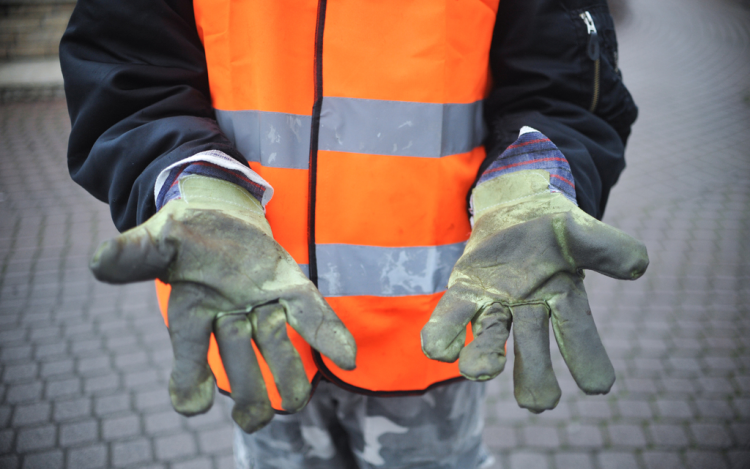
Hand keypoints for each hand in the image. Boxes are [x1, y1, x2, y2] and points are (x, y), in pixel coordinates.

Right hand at [90, 175, 355, 431]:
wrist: (218, 213)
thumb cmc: (183, 234)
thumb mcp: (155, 239)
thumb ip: (134, 255)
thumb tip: (98, 262)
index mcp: (190, 313)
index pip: (189, 353)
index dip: (189, 379)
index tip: (191, 402)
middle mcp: (228, 319)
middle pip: (238, 360)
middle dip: (247, 388)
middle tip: (255, 417)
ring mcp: (262, 306)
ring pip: (275, 346)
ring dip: (286, 373)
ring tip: (296, 399)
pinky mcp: (290, 289)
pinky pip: (311, 314)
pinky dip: (329, 336)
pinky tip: (346, 357)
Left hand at [421, 170, 647, 411]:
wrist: (514, 208)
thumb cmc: (552, 228)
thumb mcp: (580, 231)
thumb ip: (607, 247)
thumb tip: (639, 266)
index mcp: (563, 299)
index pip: (577, 332)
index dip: (587, 358)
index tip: (599, 387)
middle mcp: (527, 311)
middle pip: (533, 347)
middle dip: (535, 374)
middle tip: (538, 404)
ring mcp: (494, 305)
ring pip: (490, 337)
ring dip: (484, 357)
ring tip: (479, 371)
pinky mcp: (464, 293)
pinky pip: (452, 318)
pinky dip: (444, 335)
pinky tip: (439, 349)